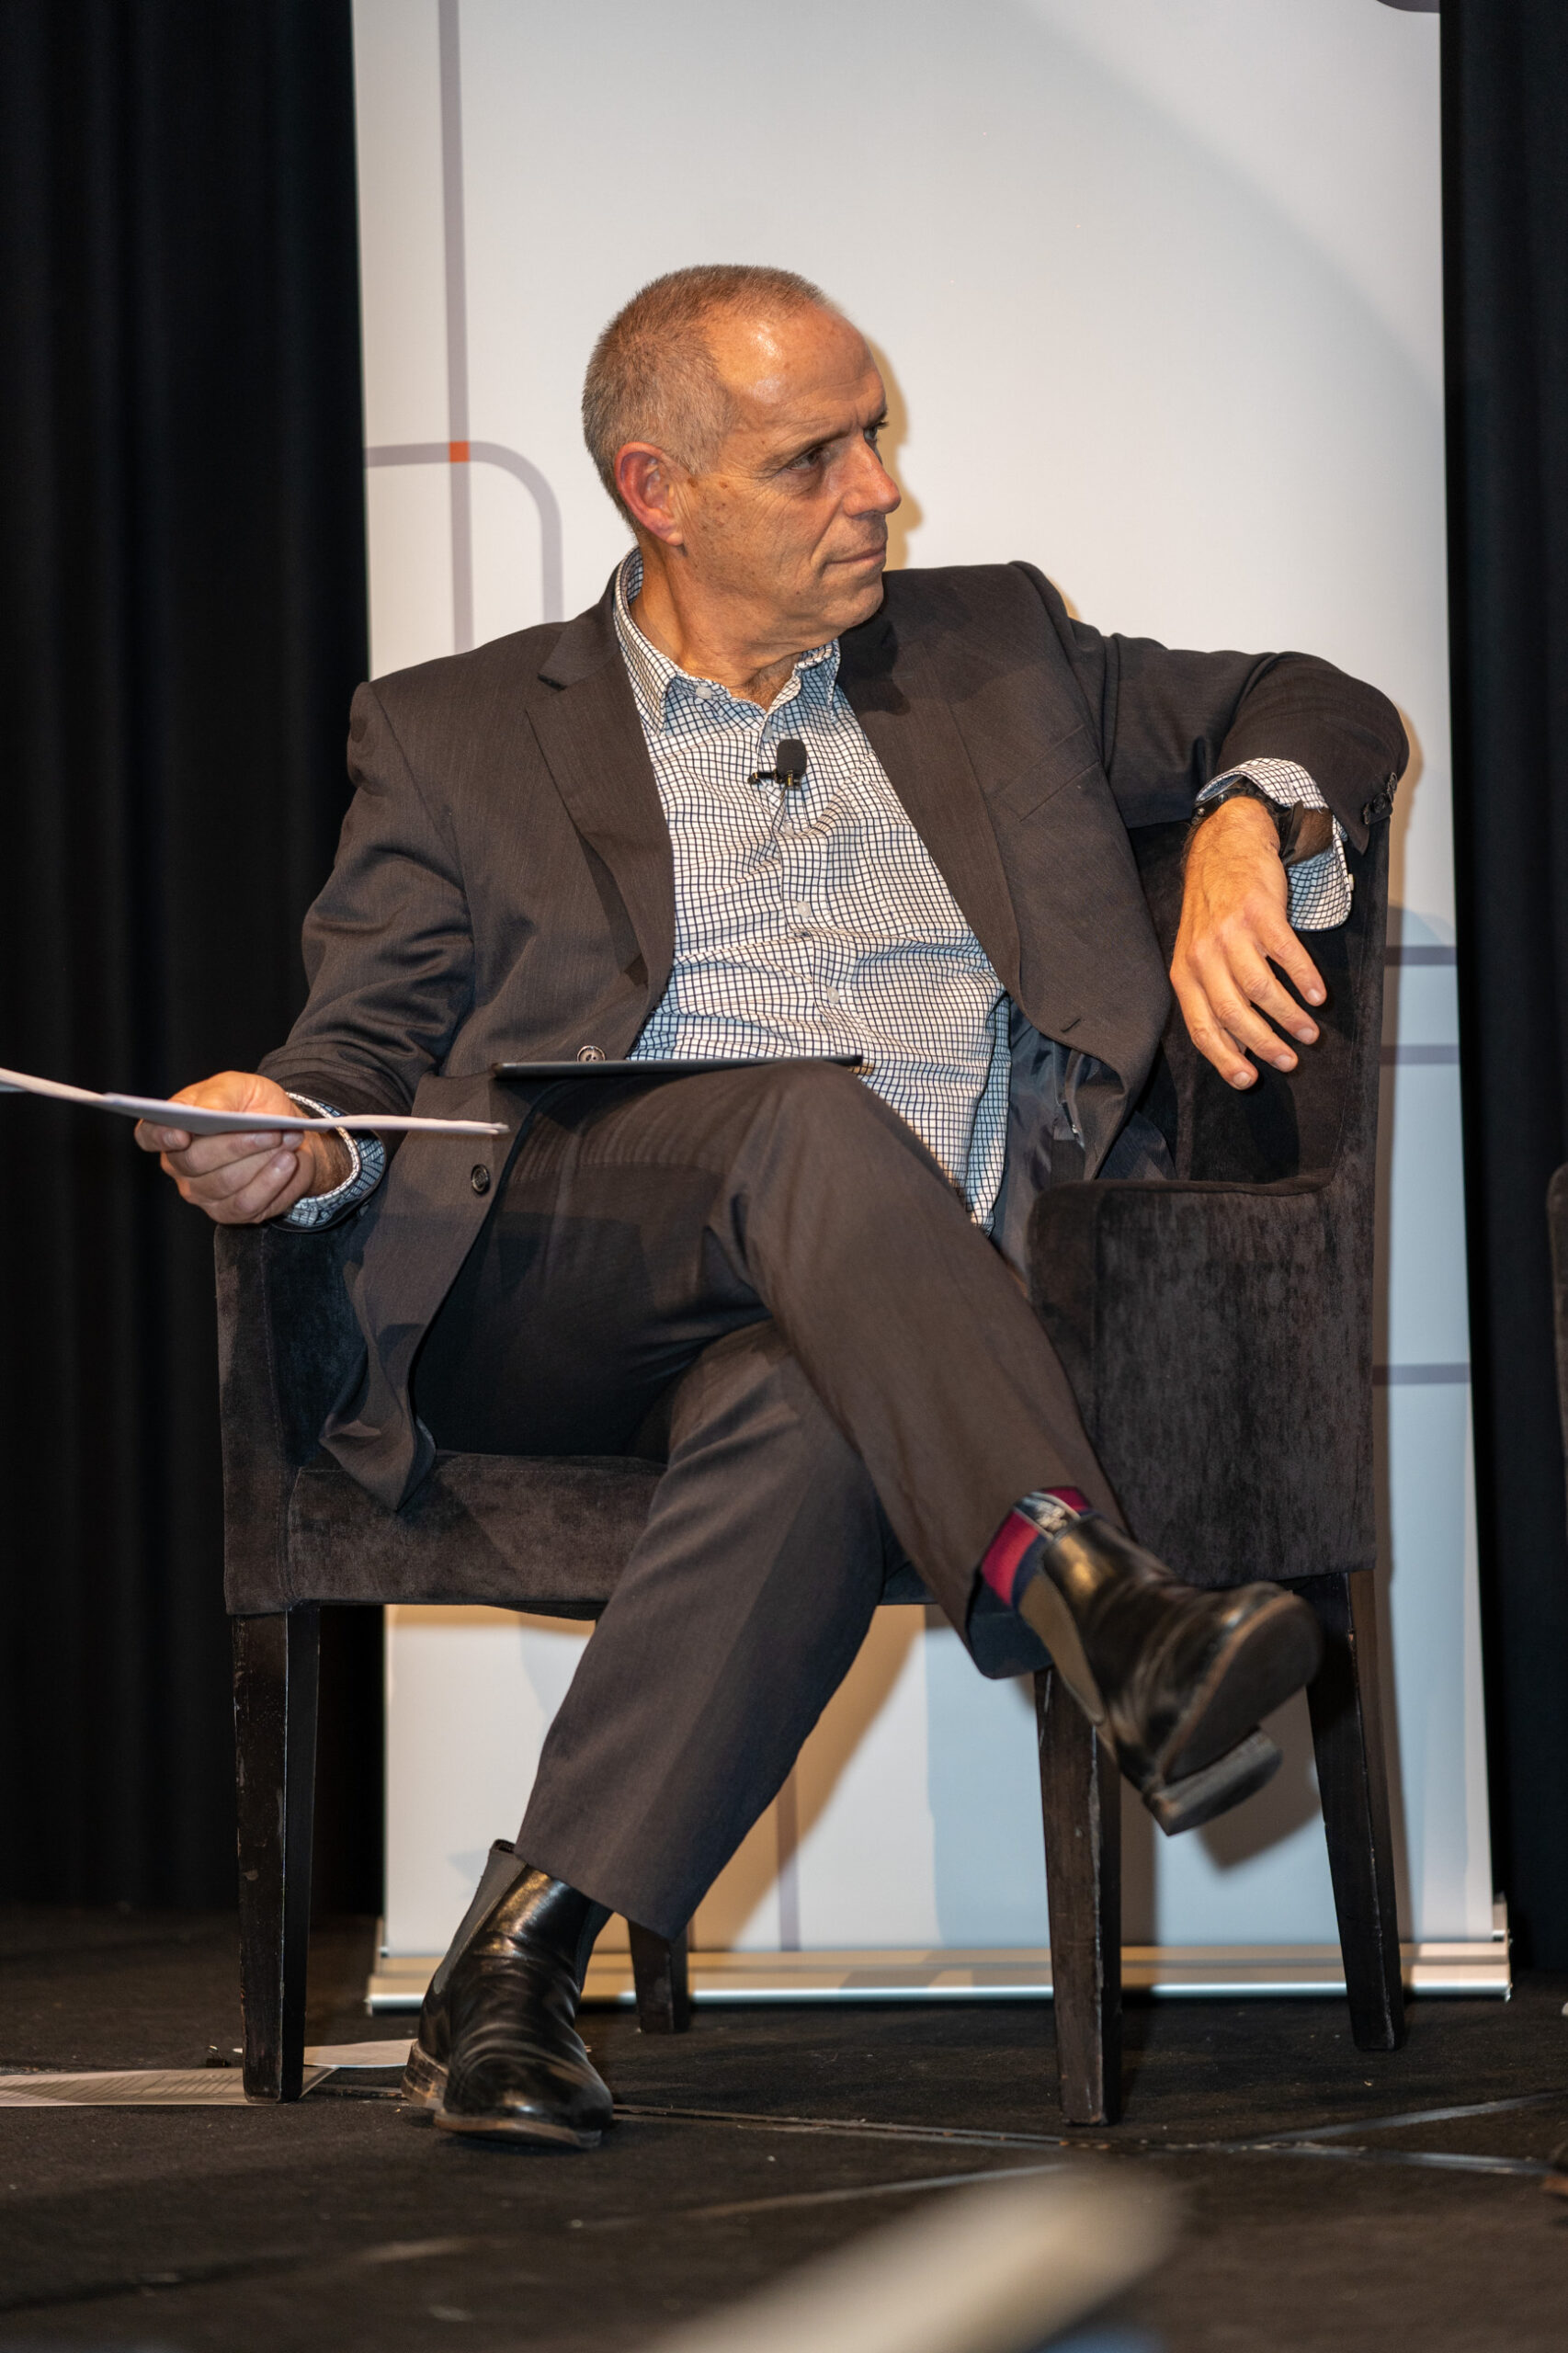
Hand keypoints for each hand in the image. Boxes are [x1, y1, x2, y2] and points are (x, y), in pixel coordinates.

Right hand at [133, 1071, 352, 1224]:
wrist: (286, 1132)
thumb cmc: (253, 1106)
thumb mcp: (240, 1087)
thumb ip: (220, 1096)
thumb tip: (208, 1113)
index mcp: (172, 1127)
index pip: (149, 1135)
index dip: (160, 1136)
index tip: (181, 1133)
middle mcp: (179, 1165)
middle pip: (194, 1161)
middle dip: (236, 1144)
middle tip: (272, 1130)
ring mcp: (201, 1193)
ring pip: (225, 1183)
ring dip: (262, 1161)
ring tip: (289, 1140)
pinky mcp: (229, 1212)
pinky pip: (246, 1204)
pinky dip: (272, 1182)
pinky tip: (288, 1163)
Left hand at [1171, 798, 1323, 1089]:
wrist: (1224, 848)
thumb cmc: (1214, 911)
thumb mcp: (1199, 956)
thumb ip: (1213, 998)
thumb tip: (1237, 1047)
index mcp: (1186, 973)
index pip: (1201, 1027)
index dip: (1224, 1057)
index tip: (1248, 1079)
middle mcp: (1203, 956)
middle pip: (1232, 1012)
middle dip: (1264, 1043)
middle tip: (1289, 1062)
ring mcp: (1230, 933)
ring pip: (1260, 987)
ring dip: (1288, 1016)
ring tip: (1310, 1033)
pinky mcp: (1258, 911)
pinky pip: (1285, 953)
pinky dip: (1304, 978)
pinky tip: (1317, 996)